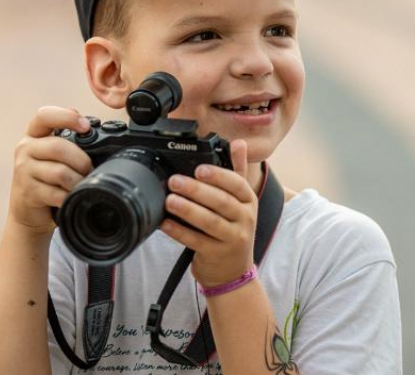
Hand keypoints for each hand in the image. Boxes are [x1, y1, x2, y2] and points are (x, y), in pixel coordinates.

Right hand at [9, 106, 93, 233]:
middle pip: (58, 147)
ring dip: (78, 180)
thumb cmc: (49, 177)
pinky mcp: (27, 192)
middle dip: (81, 161)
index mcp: (35, 134)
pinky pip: (57, 193)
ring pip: (60, 172)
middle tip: (89, 170)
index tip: (86, 126)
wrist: (29, 210)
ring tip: (82, 184)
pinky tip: (71, 196)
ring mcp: (23, 170)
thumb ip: (70, 141)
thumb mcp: (57, 154)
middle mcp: (25, 148)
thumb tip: (94, 131)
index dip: (67, 117)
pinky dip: (70, 196)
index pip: (45, 116)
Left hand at [160, 139, 257, 287]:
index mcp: (249, 201)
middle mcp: (245, 219)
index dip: (218, 175)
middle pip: (221, 202)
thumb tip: (239, 142)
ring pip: (210, 222)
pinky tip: (165, 223)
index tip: (199, 169)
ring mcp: (233, 239)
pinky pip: (196, 241)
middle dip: (197, 190)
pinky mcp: (217, 255)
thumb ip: (238, 170)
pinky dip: (179, 231)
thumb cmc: (233, 229)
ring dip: (188, 209)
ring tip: (169, 200)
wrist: (233, 271)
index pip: (237, 184)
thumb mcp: (241, 201)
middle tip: (174, 181)